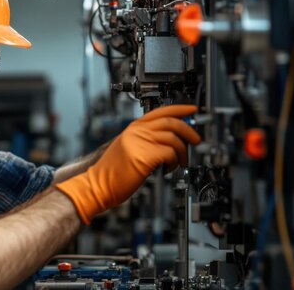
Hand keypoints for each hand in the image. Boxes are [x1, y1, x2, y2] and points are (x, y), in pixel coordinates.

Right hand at [56, 105, 200, 224]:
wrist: (97, 185)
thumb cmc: (111, 172)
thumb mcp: (127, 148)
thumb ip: (145, 140)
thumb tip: (170, 139)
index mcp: (132, 128)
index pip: (159, 111)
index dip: (179, 109)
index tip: (192, 110)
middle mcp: (136, 132)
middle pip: (171, 122)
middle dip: (189, 131)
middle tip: (196, 140)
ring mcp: (139, 143)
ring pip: (173, 139)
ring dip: (182, 152)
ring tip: (179, 162)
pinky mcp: (143, 157)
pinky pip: (169, 154)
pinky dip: (175, 162)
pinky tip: (169, 168)